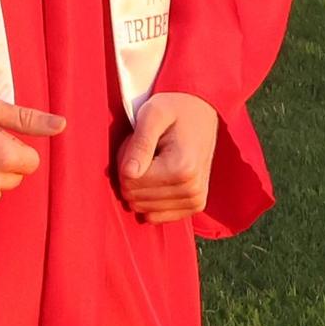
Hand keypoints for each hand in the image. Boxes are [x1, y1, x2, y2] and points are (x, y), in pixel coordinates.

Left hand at [116, 91, 218, 222]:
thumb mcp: (152, 115)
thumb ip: (140, 144)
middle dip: (129, 174)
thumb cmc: (173, 109)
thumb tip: (128, 174)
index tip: (136, 141)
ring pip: (143, 207)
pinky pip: (158, 216)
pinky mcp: (195, 205)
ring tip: (152, 160)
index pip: (130, 181)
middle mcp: (193, 190)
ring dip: (139, 184)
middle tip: (144, 150)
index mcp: (182, 169)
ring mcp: (196, 200)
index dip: (123, 160)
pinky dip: (149, 198)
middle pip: (135, 196)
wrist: (201, 112)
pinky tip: (157, 177)